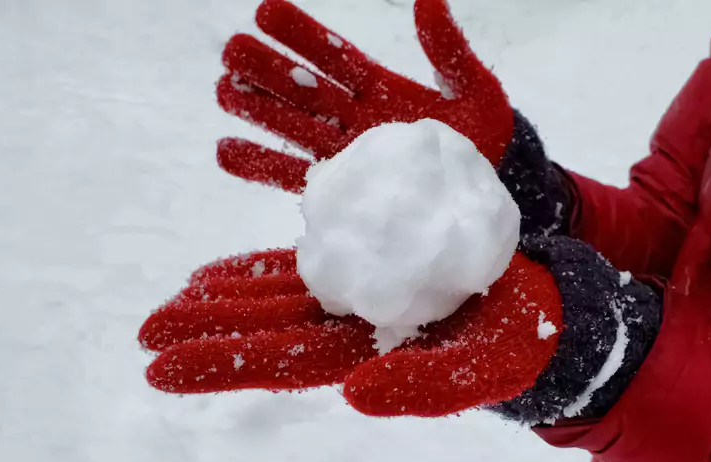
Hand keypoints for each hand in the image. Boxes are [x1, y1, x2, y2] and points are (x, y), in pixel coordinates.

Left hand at [138, 249, 562, 416]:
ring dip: (223, 302)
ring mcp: (356, 302)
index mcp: (369, 358)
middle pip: (266, 333)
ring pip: (276, 301)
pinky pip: (304, 271)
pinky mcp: (368, 271)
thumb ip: (422, 386)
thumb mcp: (483, 368)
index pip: (282, 363)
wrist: (541, 309)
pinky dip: (260, 271)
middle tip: (143, 334)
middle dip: (205, 332)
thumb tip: (354, 395)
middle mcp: (350, 333)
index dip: (223, 363)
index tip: (160, 367)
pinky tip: (220, 273)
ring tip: (170, 300)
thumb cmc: (518, 343)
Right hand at [217, 0, 513, 192]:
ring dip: (257, 110)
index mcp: (380, 89)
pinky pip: (293, 177)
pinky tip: (226, 151)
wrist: (486, 194)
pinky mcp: (341, 191)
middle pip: (303, 90)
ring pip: (291, 127)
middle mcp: (354, 120)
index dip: (302, 35)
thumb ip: (447, 49)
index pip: (334, 56)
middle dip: (269, 69)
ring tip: (224, 91)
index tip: (266, 12)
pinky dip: (259, 166)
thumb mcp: (475, 89)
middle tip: (231, 49)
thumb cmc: (483, 139)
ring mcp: (345, 156)